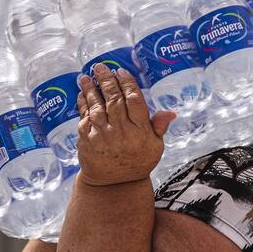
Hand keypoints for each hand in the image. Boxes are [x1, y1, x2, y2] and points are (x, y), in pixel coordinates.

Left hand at [75, 63, 174, 186]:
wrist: (115, 185)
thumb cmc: (138, 161)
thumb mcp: (155, 146)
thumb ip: (159, 127)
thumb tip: (170, 113)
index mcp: (140, 131)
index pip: (134, 100)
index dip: (127, 83)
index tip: (121, 72)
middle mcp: (122, 132)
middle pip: (114, 99)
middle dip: (106, 80)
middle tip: (101, 67)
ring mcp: (103, 136)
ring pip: (96, 106)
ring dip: (90, 89)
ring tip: (86, 76)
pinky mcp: (88, 141)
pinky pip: (84, 117)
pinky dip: (83, 104)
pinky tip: (82, 93)